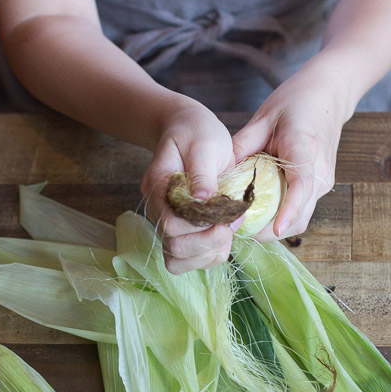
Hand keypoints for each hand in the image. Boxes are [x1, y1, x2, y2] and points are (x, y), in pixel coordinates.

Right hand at [141, 100, 238, 273]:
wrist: (188, 131)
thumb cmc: (196, 133)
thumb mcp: (204, 143)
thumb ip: (203, 172)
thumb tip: (203, 199)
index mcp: (158, 186)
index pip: (170, 223)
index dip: (200, 225)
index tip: (227, 208)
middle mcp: (158, 209)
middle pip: (173, 247)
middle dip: (208, 242)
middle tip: (232, 222)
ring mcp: (167, 223)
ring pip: (178, 260)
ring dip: (209, 253)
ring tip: (229, 230)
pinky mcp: (180, 231)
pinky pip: (189, 259)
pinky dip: (210, 255)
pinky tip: (224, 234)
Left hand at [232, 64, 353, 240]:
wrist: (329, 95)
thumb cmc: (295, 102)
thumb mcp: (264, 117)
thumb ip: (242, 145)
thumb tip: (218, 174)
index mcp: (304, 149)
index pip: (301, 187)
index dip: (289, 211)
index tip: (274, 229)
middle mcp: (319, 171)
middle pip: (301, 215)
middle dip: (271, 231)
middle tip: (238, 232)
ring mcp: (323, 181)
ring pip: (302, 218)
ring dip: (276, 228)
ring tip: (245, 228)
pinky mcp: (320, 186)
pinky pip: (302, 210)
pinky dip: (282, 218)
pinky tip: (259, 216)